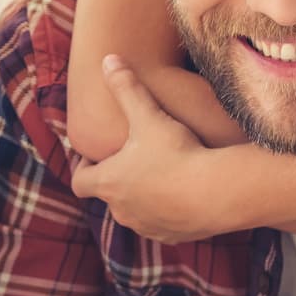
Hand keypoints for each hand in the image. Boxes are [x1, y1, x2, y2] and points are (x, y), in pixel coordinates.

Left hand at [72, 56, 228, 242]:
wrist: (216, 193)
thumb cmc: (176, 153)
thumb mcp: (148, 116)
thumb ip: (126, 87)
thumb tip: (107, 59)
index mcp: (108, 182)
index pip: (80, 181)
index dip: (82, 168)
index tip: (91, 156)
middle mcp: (121, 210)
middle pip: (108, 196)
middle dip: (115, 179)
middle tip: (129, 160)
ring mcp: (146, 227)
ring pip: (134, 212)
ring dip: (140, 197)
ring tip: (157, 176)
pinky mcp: (171, 236)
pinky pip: (160, 225)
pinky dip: (165, 212)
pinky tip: (181, 194)